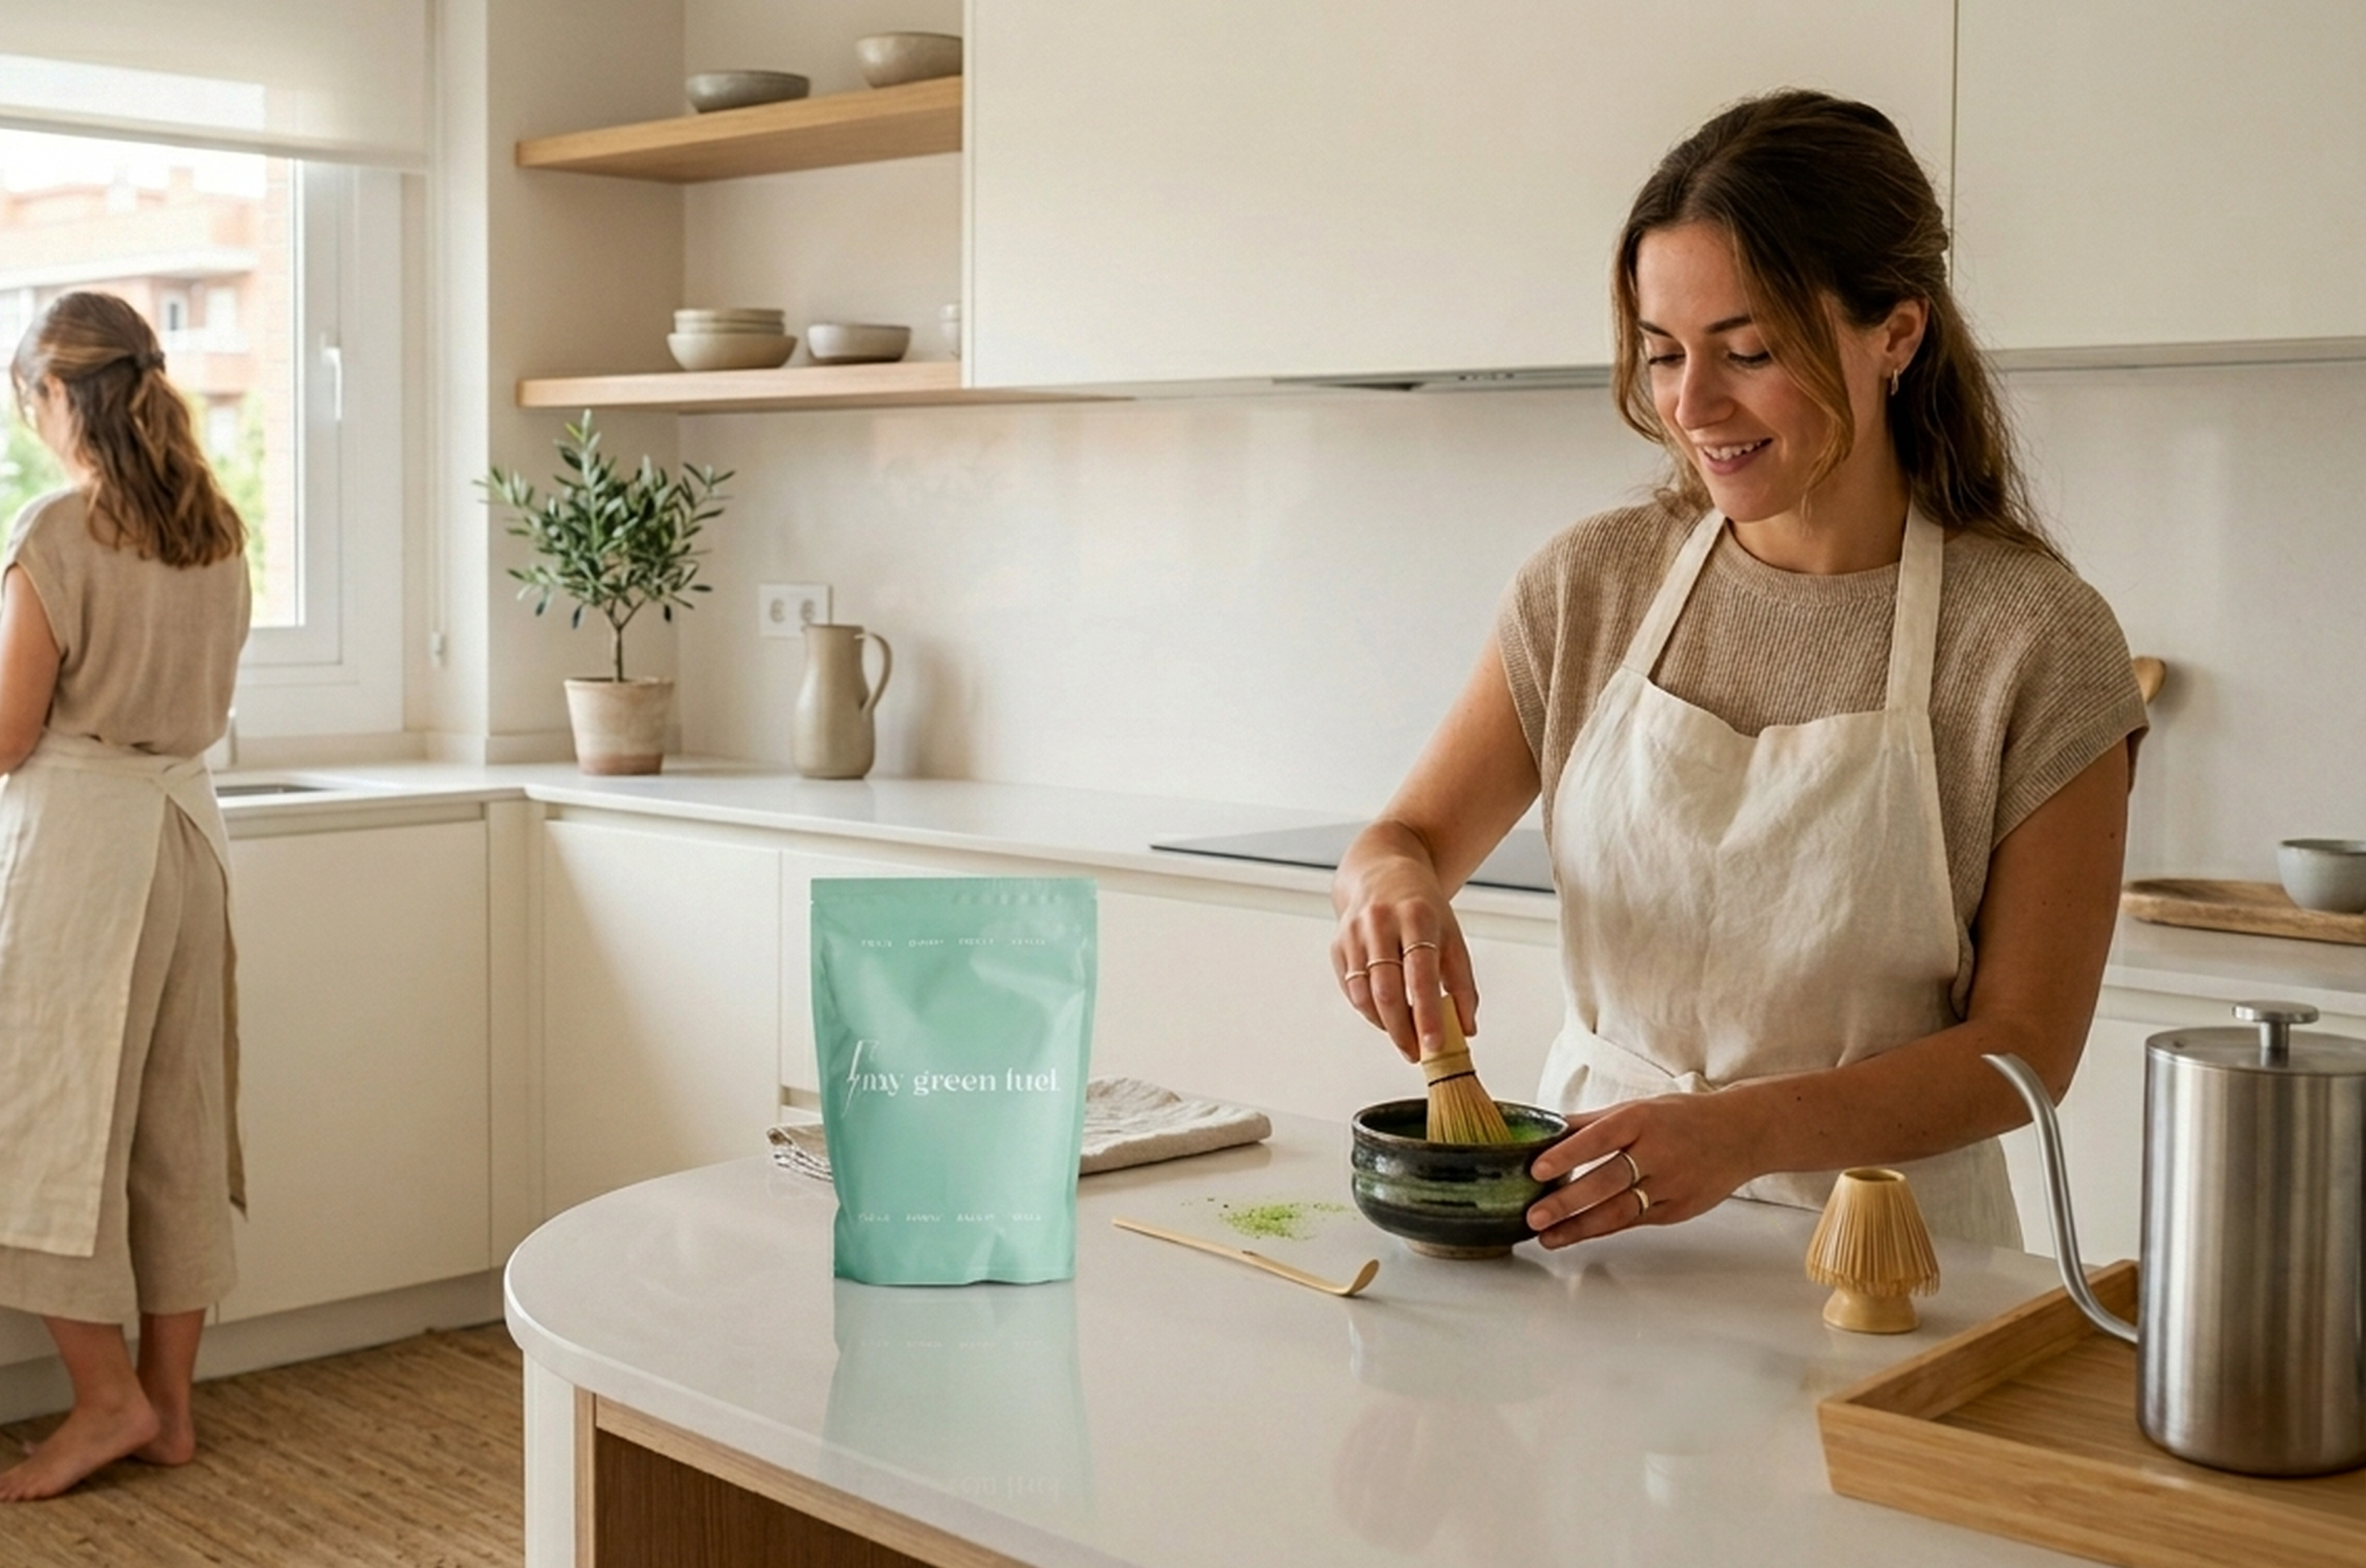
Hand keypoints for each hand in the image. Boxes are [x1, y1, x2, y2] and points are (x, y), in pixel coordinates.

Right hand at [1331, 828, 1472, 1062]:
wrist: (1380, 871)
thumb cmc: (1420, 906)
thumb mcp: (1451, 935)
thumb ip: (1462, 983)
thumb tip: (1466, 1028)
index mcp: (1416, 916)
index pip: (1421, 973)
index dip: (1427, 1013)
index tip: (1433, 1044)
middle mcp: (1380, 922)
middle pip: (1387, 989)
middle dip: (1402, 1030)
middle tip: (1417, 1053)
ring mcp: (1354, 934)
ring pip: (1364, 994)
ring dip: (1384, 1024)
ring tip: (1404, 1038)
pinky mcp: (1337, 945)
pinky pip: (1352, 990)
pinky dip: (1369, 1011)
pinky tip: (1385, 1017)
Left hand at [1523, 1095, 1761, 1247]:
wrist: (1741, 1135)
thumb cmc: (1682, 1118)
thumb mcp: (1638, 1109)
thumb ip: (1593, 1122)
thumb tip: (1545, 1129)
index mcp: (1642, 1120)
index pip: (1600, 1138)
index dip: (1568, 1154)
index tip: (1537, 1169)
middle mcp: (1657, 1153)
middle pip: (1607, 1182)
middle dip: (1568, 1202)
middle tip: (1534, 1217)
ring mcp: (1670, 1186)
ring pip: (1620, 1211)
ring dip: (1580, 1227)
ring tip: (1548, 1237)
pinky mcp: (1677, 1210)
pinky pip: (1634, 1222)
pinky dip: (1603, 1229)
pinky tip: (1576, 1235)